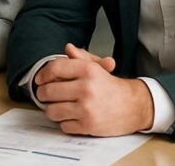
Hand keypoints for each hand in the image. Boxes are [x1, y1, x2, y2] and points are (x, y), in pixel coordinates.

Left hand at [34, 44, 151, 135]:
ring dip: (51, 110)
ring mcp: (87, 108)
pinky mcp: (88, 125)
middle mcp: (87, 88)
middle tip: (45, 95)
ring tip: (56, 107)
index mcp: (88, 70)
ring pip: (52, 111)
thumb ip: (80, 58)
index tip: (39, 79)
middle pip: (48, 91)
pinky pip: (63, 125)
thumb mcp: (97, 69)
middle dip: (43, 94)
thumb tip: (67, 48)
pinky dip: (64, 123)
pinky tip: (71, 117)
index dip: (42, 74)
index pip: (54, 68)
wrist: (135, 107)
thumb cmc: (112, 87)